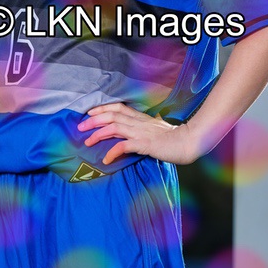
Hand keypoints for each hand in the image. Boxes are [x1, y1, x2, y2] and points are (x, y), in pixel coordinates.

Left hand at [78, 102, 197, 165]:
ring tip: (87, 142)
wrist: (187, 143)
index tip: (89, 113)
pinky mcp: (144, 144)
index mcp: (141, 118)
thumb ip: (143, 129)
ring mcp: (141, 132)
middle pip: (112, 116)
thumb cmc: (173, 139)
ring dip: (98, 134)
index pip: (118, 107)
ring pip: (114, 128)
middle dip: (93, 120)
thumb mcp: (156, 130)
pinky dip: (112, 152)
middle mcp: (139, 122)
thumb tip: (133, 134)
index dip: (102, 108)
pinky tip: (105, 160)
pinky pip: (124, 146)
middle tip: (80, 127)